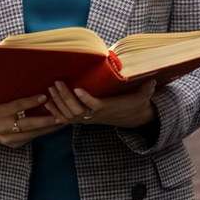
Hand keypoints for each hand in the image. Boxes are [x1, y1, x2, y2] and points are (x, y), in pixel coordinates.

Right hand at [0, 96, 69, 148]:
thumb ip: (8, 90)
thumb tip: (26, 76)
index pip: (15, 106)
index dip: (30, 102)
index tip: (44, 96)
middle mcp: (1, 127)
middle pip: (28, 124)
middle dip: (46, 119)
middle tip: (61, 114)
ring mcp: (7, 138)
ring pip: (32, 133)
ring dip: (49, 127)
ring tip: (63, 120)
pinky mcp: (12, 144)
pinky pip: (30, 138)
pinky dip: (43, 132)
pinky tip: (53, 126)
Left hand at [41, 78, 157, 129]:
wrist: (131, 117)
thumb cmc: (134, 103)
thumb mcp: (142, 97)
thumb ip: (146, 89)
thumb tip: (153, 80)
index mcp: (107, 108)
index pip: (95, 105)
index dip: (86, 99)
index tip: (78, 89)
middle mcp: (95, 115)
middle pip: (77, 110)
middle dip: (65, 97)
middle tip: (56, 83)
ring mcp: (88, 119)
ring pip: (69, 115)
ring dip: (57, 103)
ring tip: (50, 89)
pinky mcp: (83, 120)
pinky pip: (66, 119)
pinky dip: (55, 112)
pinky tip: (46, 103)